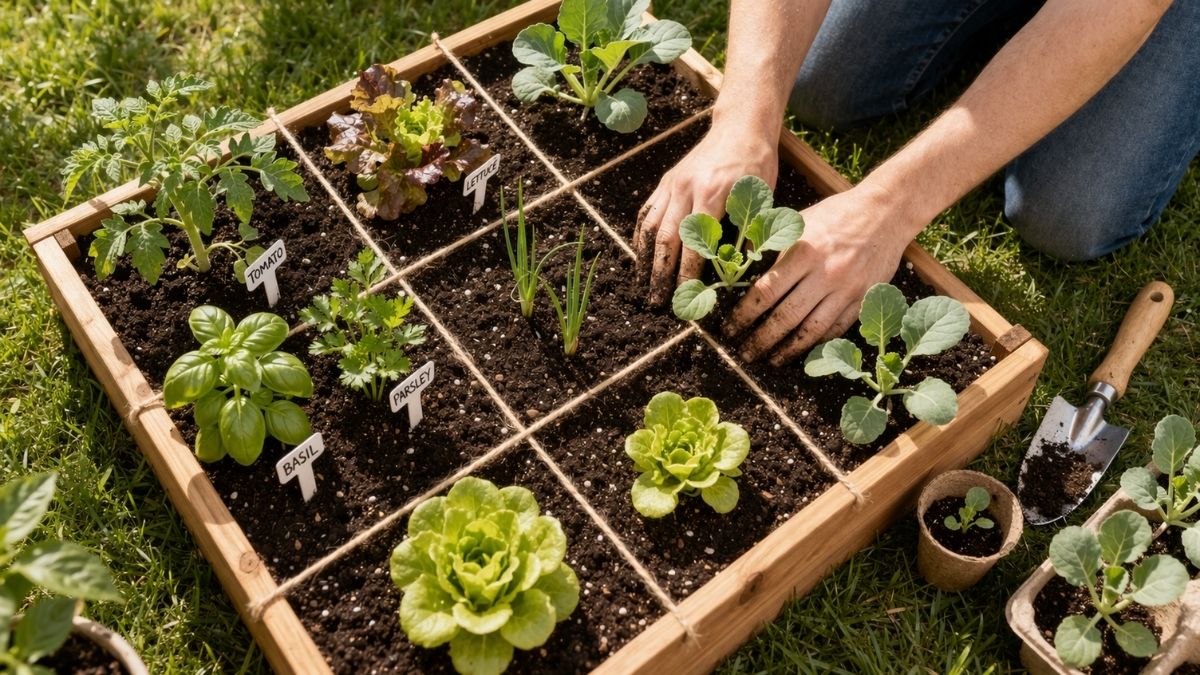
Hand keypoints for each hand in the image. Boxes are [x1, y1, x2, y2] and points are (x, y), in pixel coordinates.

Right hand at [635, 124, 778, 305]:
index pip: (694, 244)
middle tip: (657, 301)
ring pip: (650, 227)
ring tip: (643, 284)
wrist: (740, 126)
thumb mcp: (762, 197)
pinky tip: (641, 254)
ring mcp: (671, 185)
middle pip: (665, 240)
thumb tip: (743, 268)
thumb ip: (751, 232)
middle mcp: (684, 190)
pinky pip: (647, 212)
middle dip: (660, 274)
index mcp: (710, 195)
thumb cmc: (756, 163)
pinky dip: (641, 236)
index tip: (684, 297)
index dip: (687, 274)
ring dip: (645, 259)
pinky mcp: (666, 182)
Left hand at [723, 183, 912, 364]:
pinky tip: (803, 350)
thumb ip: (774, 247)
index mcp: (803, 251)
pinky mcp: (864, 299)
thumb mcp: (800, 221)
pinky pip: (837, 328)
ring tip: (772, 360)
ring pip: (812, 330)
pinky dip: (818, 342)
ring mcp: (847, 289)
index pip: (766, 292)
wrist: (886, 213)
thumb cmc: (837, 214)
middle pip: (786, 317)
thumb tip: (743, 271)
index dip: (745, 314)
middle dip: (761, 340)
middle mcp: (825, 273)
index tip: (730, 328)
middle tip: (745, 354)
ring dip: (788, 350)